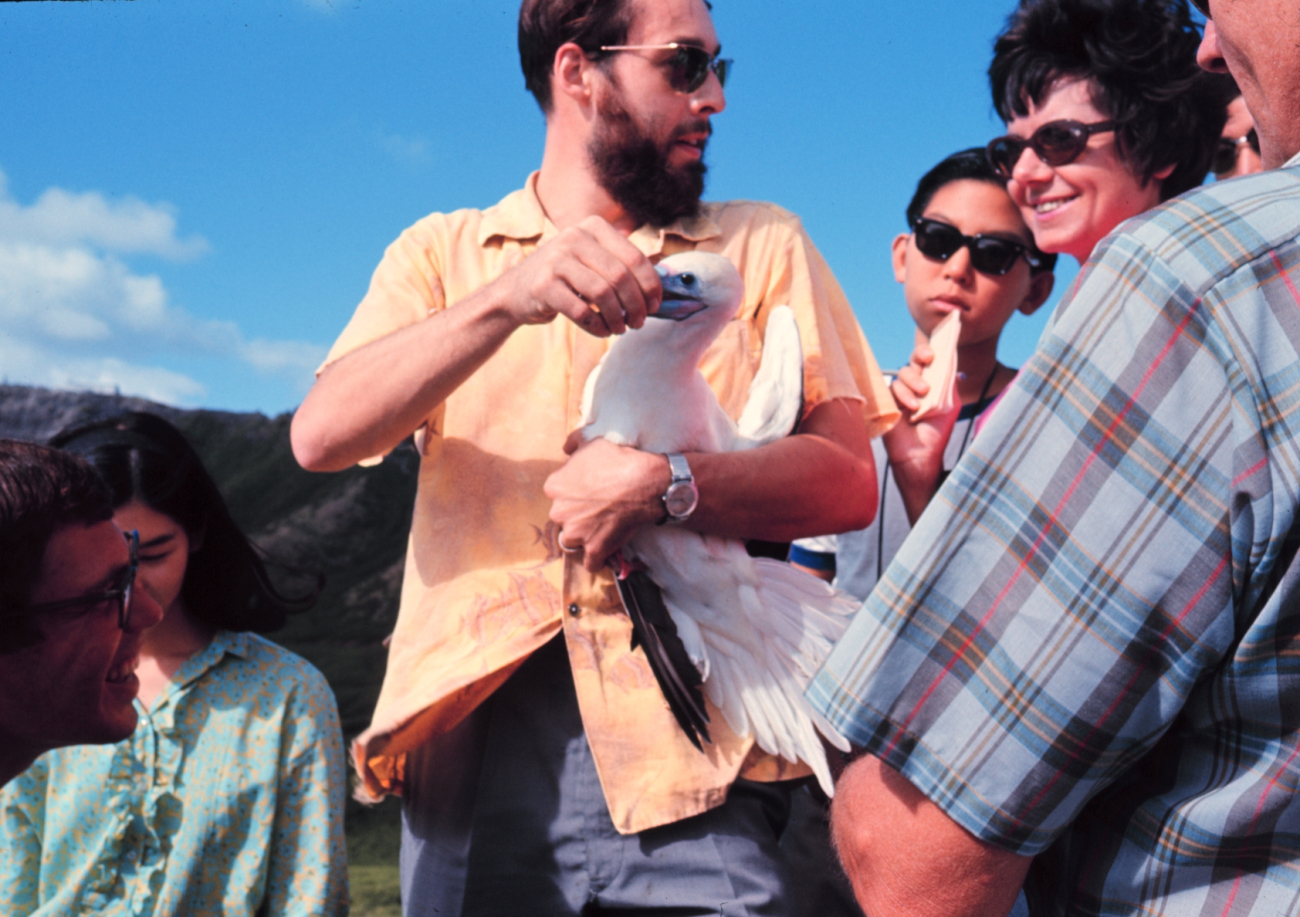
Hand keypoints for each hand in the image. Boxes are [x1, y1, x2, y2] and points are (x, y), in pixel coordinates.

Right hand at [490, 215, 661, 336]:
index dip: (650, 285)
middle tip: (639, 322)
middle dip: (636, 305)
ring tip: (620, 329)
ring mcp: (556, 259)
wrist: (516, 290)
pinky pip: (582, 311)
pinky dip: (597, 326)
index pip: (634, 257)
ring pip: (603, 294)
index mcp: (593, 227)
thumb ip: (622, 265)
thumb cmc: (565, 278)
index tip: (655, 305)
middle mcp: (574, 237)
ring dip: (617, 318)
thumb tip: (663, 282)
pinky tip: (601, 331)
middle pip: (621, 277)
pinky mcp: (544, 285)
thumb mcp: (592, 260)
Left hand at [544, 438, 669, 571]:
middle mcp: (559, 511)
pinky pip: (590, 562)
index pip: (557, 493)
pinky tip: (605, 552)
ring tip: (601, 528)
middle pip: (563, 517)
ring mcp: (576, 532)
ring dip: (584, 536)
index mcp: (554, 486)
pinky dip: (598, 559)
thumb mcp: (592, 442)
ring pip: (573, 540)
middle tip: (597, 508)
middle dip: (576, 514)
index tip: (587, 491)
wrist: (643, 482)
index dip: (572, 492)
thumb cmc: (617, 459)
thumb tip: (567, 447)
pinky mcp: (594, 548)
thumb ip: (574, 443)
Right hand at [883, 343, 959, 523]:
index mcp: (928, 383)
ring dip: (913, 382)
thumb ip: (950, 383)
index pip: (926, 361)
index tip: (935, 350)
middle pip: (913, 362)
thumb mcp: (949, 405)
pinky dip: (904, 395)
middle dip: (920, 357)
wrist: (921, 456)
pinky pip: (891, 388)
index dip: (928, 350)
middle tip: (929, 360)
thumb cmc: (936, 433)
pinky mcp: (886, 403)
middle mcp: (913, 386)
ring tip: (922, 397)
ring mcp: (898, 394)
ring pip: (902, 374)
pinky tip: (912, 408)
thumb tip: (953, 361)